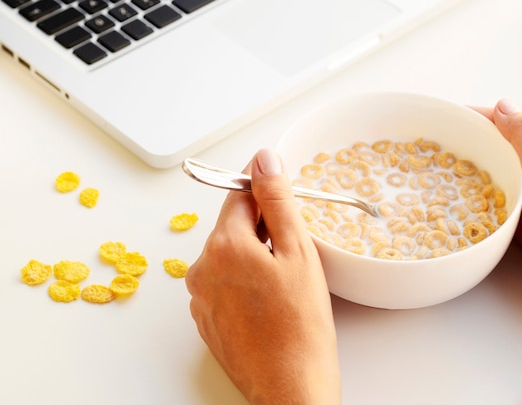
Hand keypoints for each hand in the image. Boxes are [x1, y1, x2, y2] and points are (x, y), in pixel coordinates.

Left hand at [185, 149, 340, 403]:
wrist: (290, 386)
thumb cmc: (301, 322)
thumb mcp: (297, 251)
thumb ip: (277, 200)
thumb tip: (263, 160)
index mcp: (225, 245)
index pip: (239, 195)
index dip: (263, 189)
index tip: (280, 189)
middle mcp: (202, 267)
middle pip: (232, 226)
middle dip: (261, 226)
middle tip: (292, 248)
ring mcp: (200, 296)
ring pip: (228, 255)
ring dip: (252, 254)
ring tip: (283, 281)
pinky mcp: (205, 318)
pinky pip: (222, 282)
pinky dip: (243, 281)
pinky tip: (268, 300)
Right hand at [474, 99, 521, 354]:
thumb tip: (503, 107)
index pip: (520, 124)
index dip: (487, 118)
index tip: (457, 116)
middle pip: (509, 149)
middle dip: (480, 146)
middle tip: (446, 144)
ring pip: (503, 177)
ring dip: (479, 175)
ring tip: (449, 170)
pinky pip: (501, 203)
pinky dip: (483, 202)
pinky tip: (465, 202)